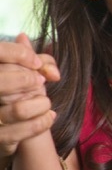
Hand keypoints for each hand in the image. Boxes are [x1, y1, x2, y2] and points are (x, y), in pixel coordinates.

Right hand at [0, 34, 58, 156]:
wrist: (7, 132)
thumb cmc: (14, 98)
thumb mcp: (20, 76)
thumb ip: (27, 58)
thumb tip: (23, 37)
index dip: (18, 54)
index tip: (36, 63)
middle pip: (2, 81)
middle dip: (29, 80)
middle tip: (40, 82)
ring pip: (18, 110)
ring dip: (41, 104)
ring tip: (46, 103)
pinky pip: (22, 132)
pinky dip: (43, 122)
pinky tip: (50, 116)